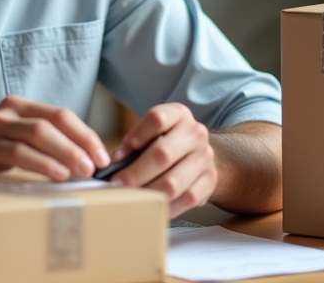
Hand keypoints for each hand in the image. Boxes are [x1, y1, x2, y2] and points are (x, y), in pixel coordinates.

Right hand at [0, 95, 109, 179]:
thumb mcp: (13, 142)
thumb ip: (41, 145)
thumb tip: (84, 162)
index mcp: (20, 107)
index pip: (62, 115)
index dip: (87, 134)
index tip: (104, 156)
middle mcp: (9, 111)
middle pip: (56, 120)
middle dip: (82, 142)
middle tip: (99, 166)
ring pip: (40, 133)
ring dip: (67, 152)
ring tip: (84, 171)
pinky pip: (18, 151)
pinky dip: (42, 163)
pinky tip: (58, 175)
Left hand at [108, 103, 215, 217]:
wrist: (200, 155)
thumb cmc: (167, 144)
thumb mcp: (152, 134)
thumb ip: (132, 144)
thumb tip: (113, 162)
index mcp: (178, 114)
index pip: (157, 119)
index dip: (136, 136)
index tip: (119, 156)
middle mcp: (195, 132)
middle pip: (162, 154)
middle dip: (135, 174)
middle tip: (117, 186)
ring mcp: (205, 156)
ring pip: (174, 181)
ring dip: (148, 194)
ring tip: (131, 200)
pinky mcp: (210, 180)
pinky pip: (187, 198)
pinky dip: (166, 207)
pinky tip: (152, 208)